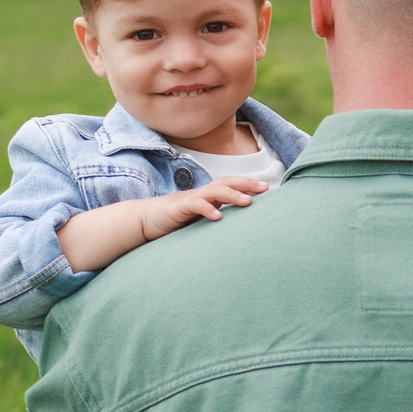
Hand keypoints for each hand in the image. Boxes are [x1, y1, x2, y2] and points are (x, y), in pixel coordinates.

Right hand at [137, 176, 261, 238]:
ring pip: (214, 191)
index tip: (267, 188)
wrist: (146, 220)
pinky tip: (218, 217)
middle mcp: (202, 194)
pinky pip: (195, 205)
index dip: (248, 185)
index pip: (231, 185)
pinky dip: (207, 209)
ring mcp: (191, 199)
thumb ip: (217, 219)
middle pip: (226, 183)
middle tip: (264, 188)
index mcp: (208, 196)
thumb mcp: (200, 220)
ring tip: (248, 202)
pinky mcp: (179, 207)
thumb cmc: (176, 221)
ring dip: (232, 195)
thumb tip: (239, 228)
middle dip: (246, 184)